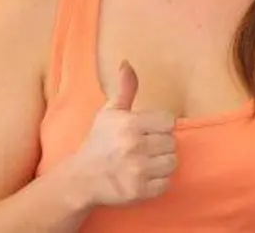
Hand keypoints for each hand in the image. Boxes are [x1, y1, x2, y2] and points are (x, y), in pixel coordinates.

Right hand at [72, 62, 176, 207]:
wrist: (81, 179)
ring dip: (162, 164)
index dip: (160, 127)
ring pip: (172, 163)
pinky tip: (143, 177)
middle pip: (172, 143)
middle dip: (160, 146)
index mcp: (130, 124)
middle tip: (144, 149)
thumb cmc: (99, 143)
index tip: (147, 132)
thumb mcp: (110, 112)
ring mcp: (137, 171)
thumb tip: (127, 62)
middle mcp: (134, 146)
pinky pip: (166, 184)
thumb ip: (125, 88)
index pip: (169, 122)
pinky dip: (158, 183)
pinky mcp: (139, 191)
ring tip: (145, 163)